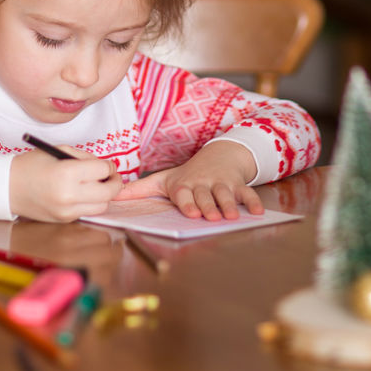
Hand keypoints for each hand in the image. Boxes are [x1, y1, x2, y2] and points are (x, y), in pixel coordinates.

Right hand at [9, 145, 121, 222]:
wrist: (8, 187)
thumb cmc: (32, 165)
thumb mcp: (60, 151)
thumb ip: (85, 158)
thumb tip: (106, 167)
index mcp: (67, 173)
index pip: (103, 171)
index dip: (109, 166)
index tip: (108, 164)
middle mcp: (69, 195)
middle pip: (108, 193)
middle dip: (115, 183)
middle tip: (112, 176)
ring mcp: (67, 211)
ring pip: (101, 206)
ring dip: (104, 195)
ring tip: (98, 185)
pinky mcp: (64, 220)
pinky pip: (87, 212)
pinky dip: (90, 203)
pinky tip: (83, 193)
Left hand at [115, 140, 263, 221]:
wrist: (218, 154)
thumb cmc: (188, 174)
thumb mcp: (164, 180)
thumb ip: (140, 191)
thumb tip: (113, 195)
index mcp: (184, 185)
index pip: (184, 193)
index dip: (187, 202)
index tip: (190, 211)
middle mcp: (203, 183)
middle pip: (205, 195)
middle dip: (208, 205)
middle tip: (211, 216)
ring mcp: (222, 183)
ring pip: (226, 194)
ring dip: (229, 204)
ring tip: (231, 215)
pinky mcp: (238, 184)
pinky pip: (247, 192)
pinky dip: (252, 201)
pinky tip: (257, 211)